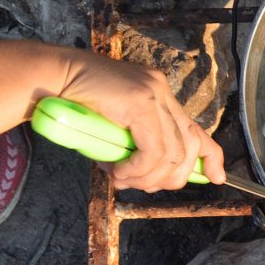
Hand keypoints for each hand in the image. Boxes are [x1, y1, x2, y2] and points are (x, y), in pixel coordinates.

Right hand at [55, 51, 226, 190]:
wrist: (49, 79)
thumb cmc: (74, 106)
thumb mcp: (114, 129)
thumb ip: (136, 144)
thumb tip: (155, 177)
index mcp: (160, 96)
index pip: (197, 130)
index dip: (211, 157)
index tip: (215, 179)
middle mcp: (162, 91)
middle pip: (189, 145)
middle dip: (171, 176)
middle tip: (141, 186)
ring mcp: (153, 92)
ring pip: (172, 152)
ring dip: (148, 176)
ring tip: (123, 179)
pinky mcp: (140, 100)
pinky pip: (152, 149)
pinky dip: (138, 168)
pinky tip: (119, 171)